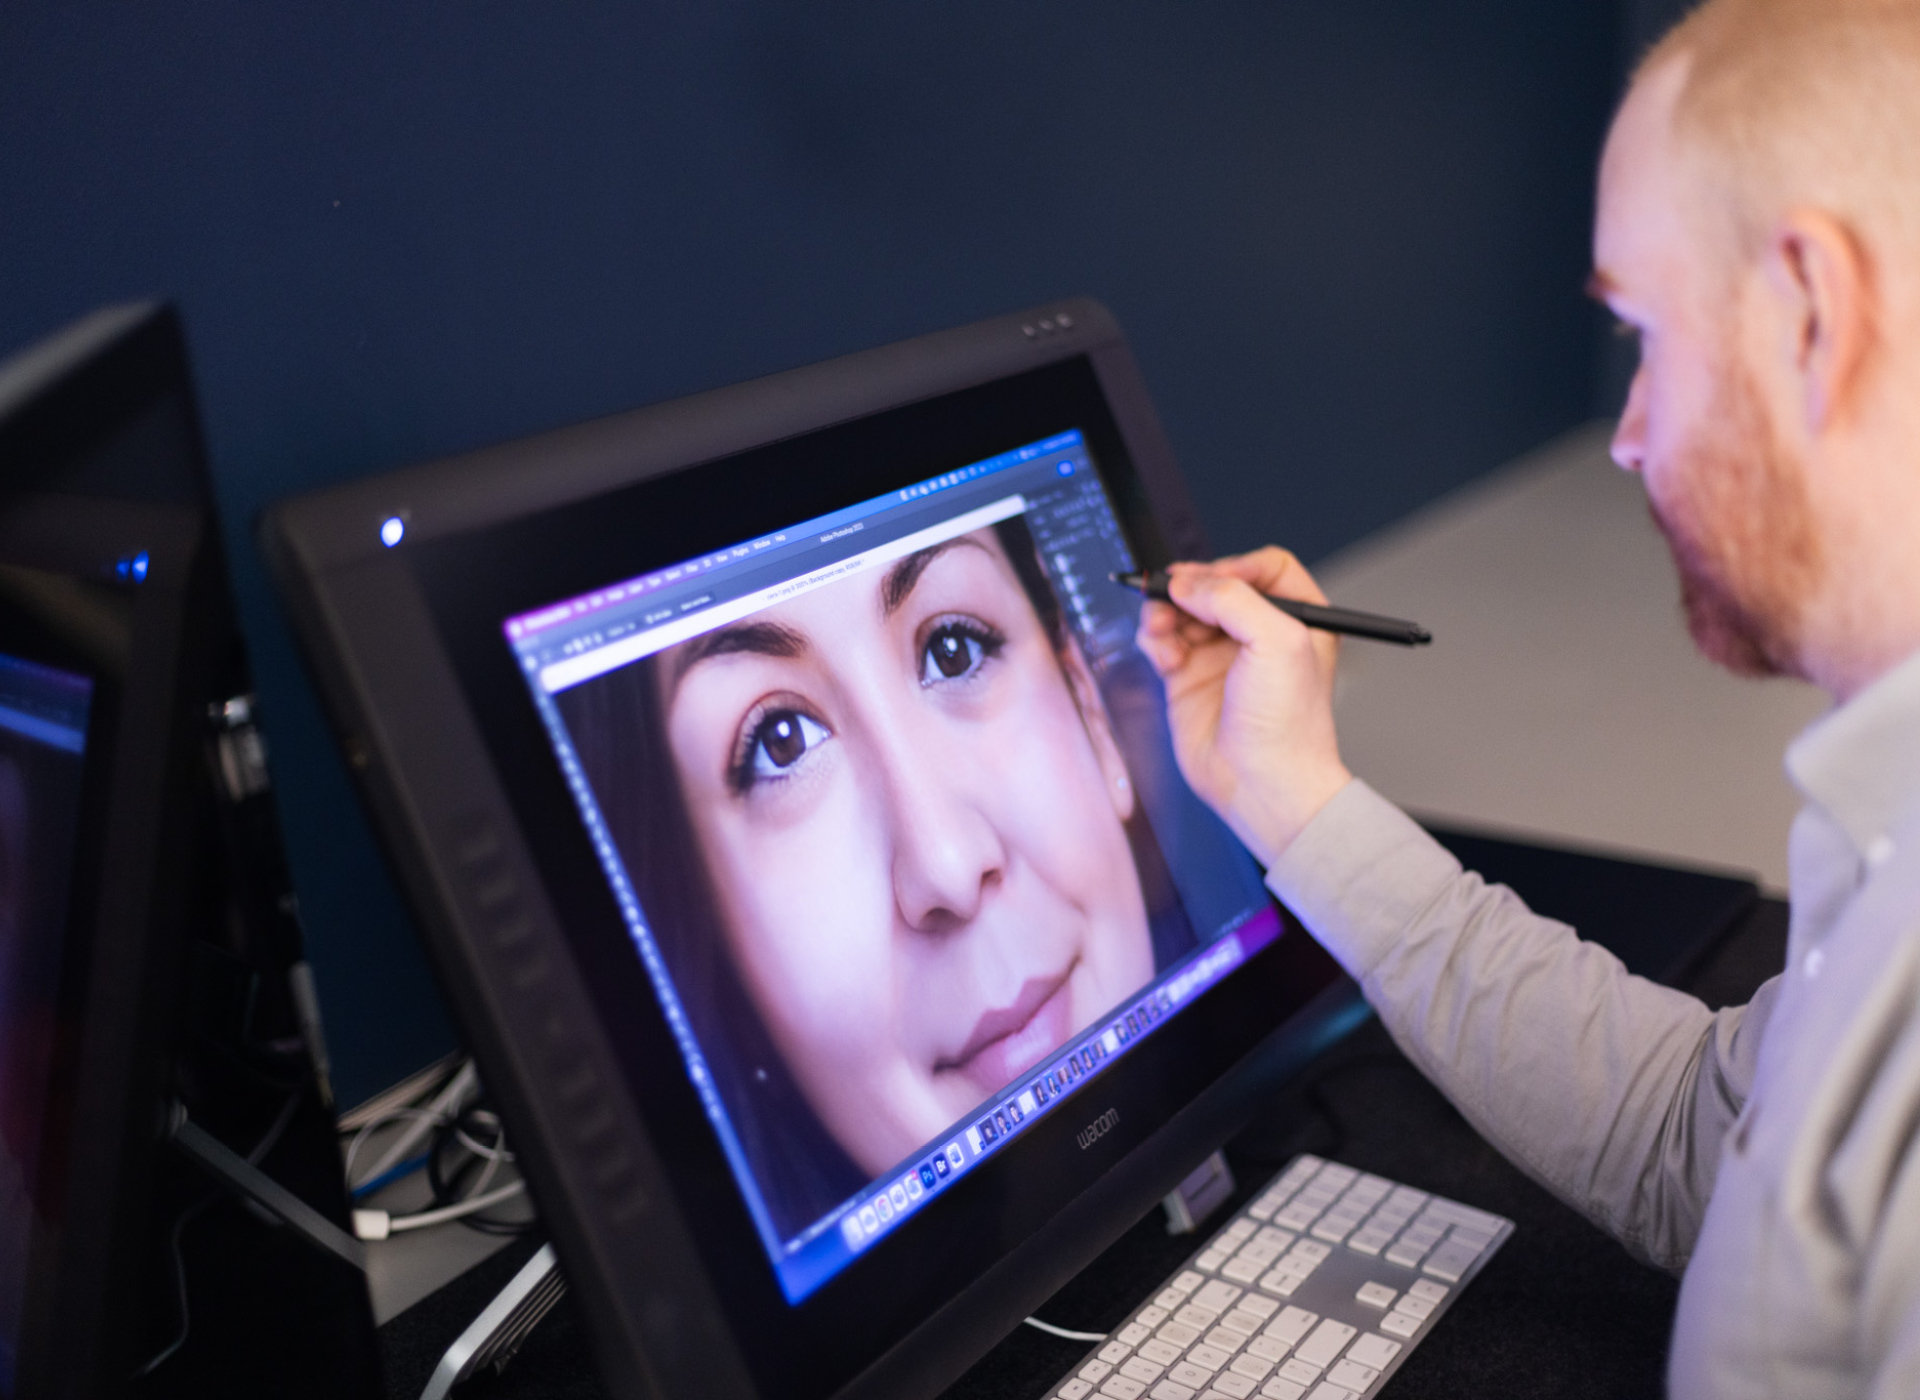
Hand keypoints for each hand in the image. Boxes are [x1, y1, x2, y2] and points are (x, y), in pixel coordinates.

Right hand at [1134, 547, 1351, 865]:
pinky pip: (1163, 641)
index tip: (1215, 579)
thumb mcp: (1278, 641)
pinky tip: (1163, 655)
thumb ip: (1233, 598)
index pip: (1265, 568)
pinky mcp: (1188, 678)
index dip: (1237, 566)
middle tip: (1171, 592)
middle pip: (1215, 586)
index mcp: (1298, 620)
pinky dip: (1155, 640)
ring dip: (1165, 613)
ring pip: (1182, 610)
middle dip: (1190, 588)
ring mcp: (1221, 656)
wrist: (1262, 784)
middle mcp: (1258, 635)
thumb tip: (1187, 583)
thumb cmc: (1288, 724)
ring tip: (1160, 628)